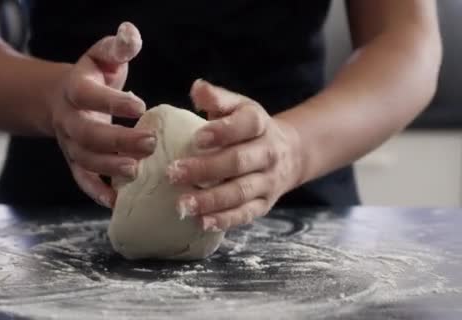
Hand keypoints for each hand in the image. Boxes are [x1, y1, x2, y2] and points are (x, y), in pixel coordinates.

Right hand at [51, 22, 155, 207]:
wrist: (61, 99)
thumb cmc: (93, 76)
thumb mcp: (103, 56)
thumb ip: (118, 46)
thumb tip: (131, 32)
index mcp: (75, 88)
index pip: (88, 95)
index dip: (112, 102)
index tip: (140, 106)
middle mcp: (68, 119)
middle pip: (88, 133)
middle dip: (117, 141)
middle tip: (149, 143)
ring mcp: (70, 143)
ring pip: (85, 159)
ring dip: (109, 167)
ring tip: (137, 172)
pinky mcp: (76, 161)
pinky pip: (82, 179)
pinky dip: (96, 192)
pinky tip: (115, 202)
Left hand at [167, 79, 303, 230]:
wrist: (289, 153)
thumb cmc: (248, 129)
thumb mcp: (238, 107)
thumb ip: (217, 98)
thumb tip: (197, 88)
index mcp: (259, 124)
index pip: (246, 125)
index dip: (223, 131)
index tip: (197, 138)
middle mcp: (268, 152)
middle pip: (239, 162)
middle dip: (205, 169)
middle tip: (172, 174)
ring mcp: (268, 181)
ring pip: (241, 192)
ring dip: (211, 200)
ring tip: (182, 205)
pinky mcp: (265, 204)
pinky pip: (246, 214)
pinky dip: (224, 220)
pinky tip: (201, 222)